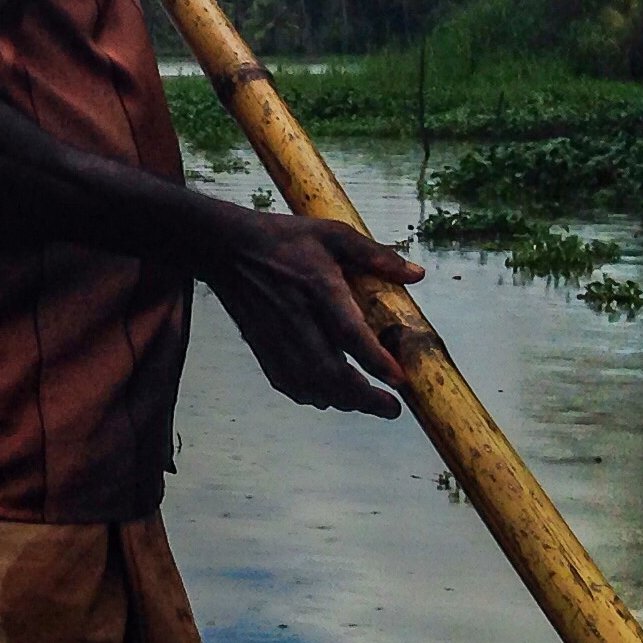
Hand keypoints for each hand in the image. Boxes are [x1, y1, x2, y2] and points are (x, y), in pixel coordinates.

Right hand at [198, 208, 423, 419]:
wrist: (226, 247)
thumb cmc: (282, 238)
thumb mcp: (333, 234)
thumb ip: (375, 255)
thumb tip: (417, 274)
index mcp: (317, 287)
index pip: (349, 333)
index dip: (375, 361)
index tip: (400, 379)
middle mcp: (296, 318)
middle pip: (330, 372)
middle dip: (364, 398)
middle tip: (392, 409)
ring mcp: (276, 336)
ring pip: (309, 384)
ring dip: (340, 401)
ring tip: (366, 403)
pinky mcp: (261, 346)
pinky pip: (287, 383)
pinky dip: (310, 396)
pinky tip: (328, 396)